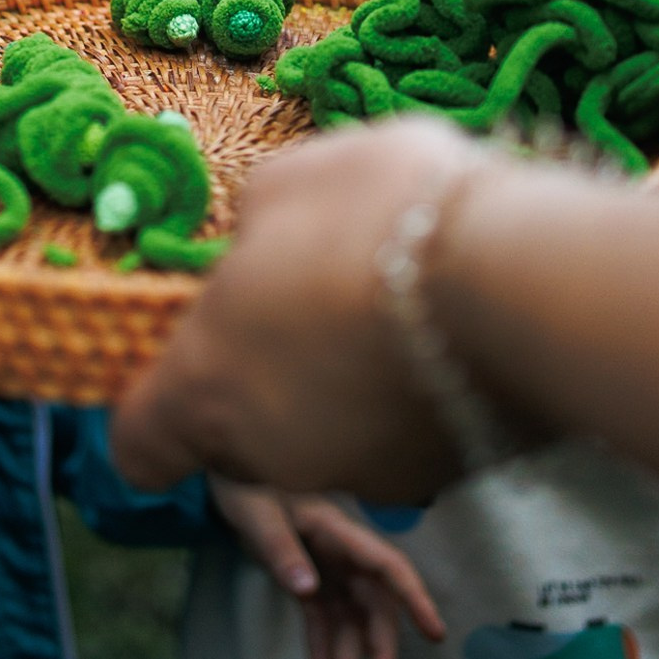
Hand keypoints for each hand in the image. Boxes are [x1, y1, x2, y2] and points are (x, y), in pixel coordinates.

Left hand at [113, 119, 491, 501]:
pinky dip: (416, 396)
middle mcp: (273, 454)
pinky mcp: (443, 474)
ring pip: (330, 437)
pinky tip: (450, 334)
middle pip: (241, 438)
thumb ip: (252, 227)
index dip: (153, 410)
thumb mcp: (284, 183)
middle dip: (264, 379)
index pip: (139, 447)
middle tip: (308, 303)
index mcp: (207, 388)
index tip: (186, 365)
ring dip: (346, 385)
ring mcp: (363, 474)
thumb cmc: (374, 219)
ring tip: (396, 306)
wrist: (518, 282)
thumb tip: (259, 243)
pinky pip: (408, 435)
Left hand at [210, 480, 448, 658]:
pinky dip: (323, 652)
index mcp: (340, 531)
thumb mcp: (257, 512)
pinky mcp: (308, 581)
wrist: (224, 471)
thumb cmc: (246, 481)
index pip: (389, 566)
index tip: (435, 634)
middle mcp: (343, 554)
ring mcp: (327, 569)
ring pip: (350, 622)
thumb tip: (307, 589)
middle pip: (375, 606)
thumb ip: (281, 549)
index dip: (415, 598)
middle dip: (380, 653)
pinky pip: (323, 622)